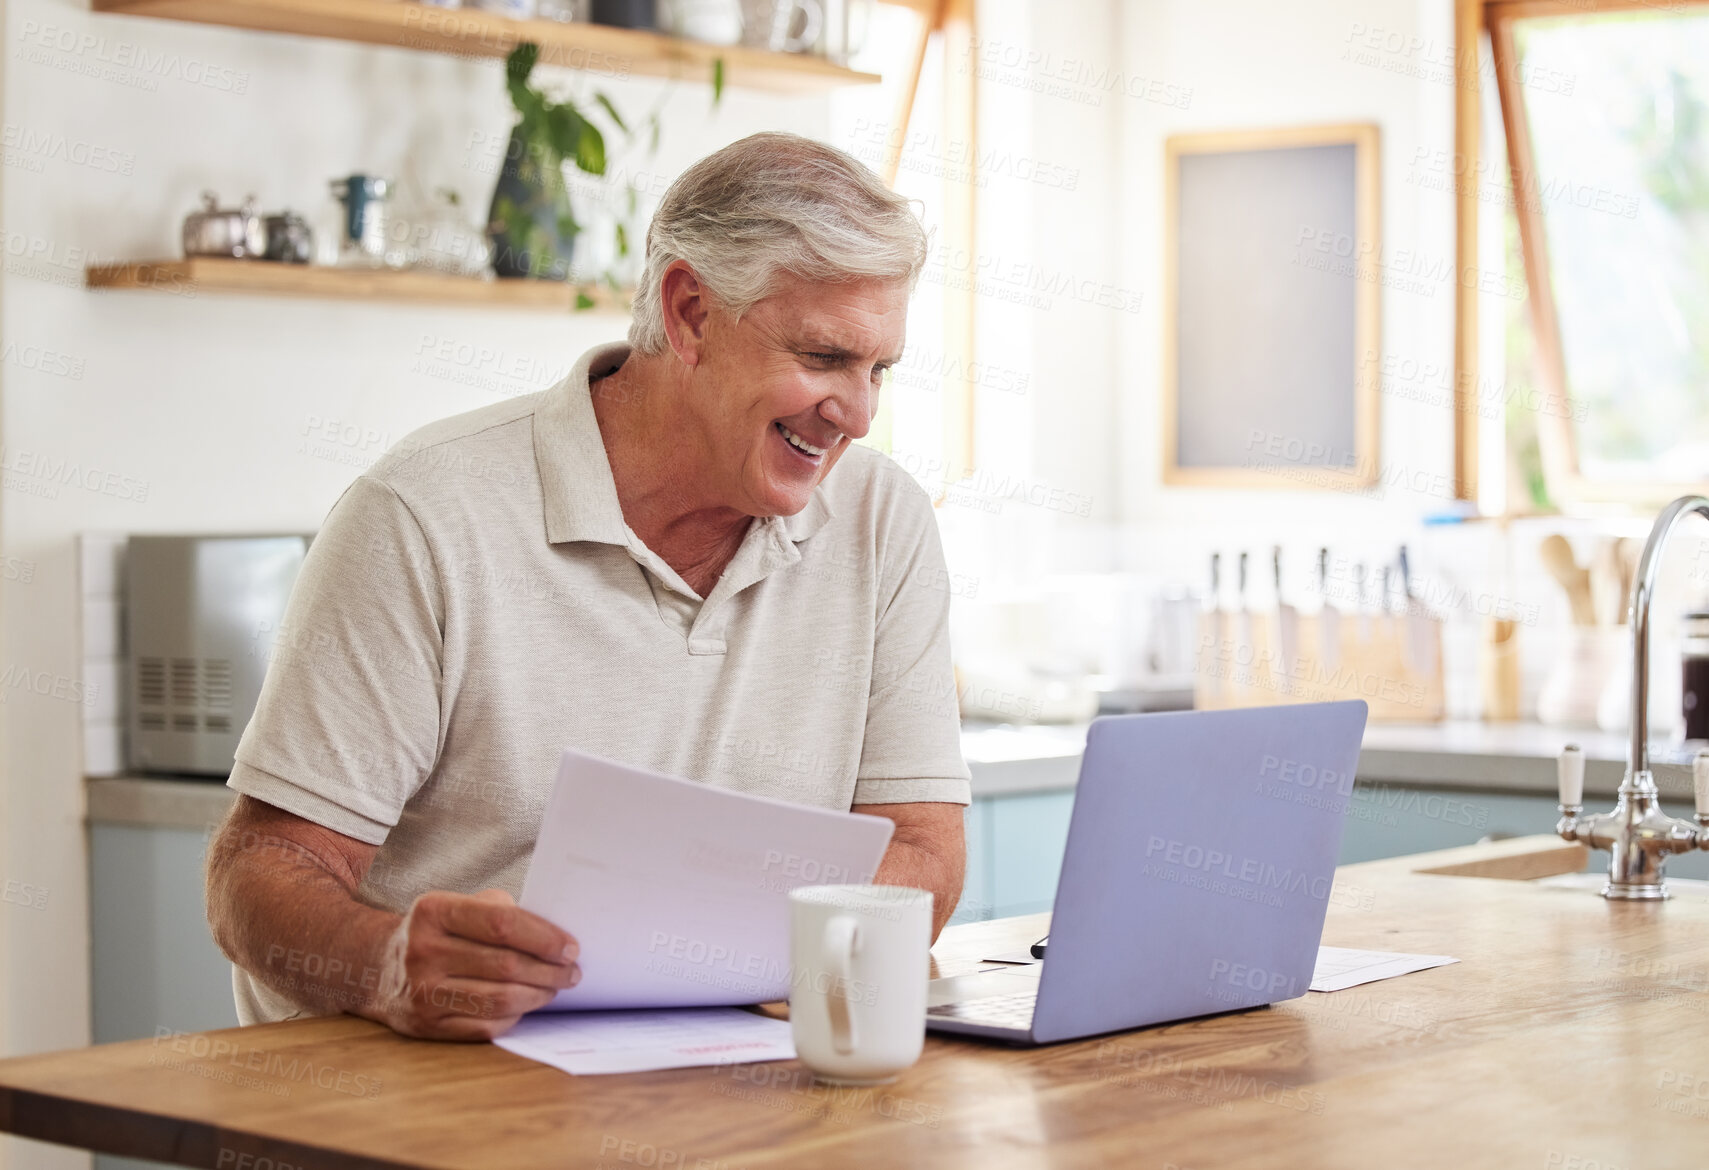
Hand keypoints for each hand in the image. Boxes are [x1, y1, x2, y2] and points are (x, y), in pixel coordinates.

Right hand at [372, 888, 579, 1040]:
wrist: (378, 968)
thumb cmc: (438, 932)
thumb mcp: (459, 905)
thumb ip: (500, 912)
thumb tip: (553, 939)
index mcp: (434, 911)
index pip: (501, 924)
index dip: (543, 937)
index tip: (571, 947)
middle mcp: (423, 952)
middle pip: (505, 966)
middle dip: (549, 971)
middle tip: (572, 972)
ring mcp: (422, 993)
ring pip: (500, 1000)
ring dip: (538, 996)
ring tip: (554, 988)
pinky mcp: (426, 1027)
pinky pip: (486, 1027)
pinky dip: (515, 1017)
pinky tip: (526, 1005)